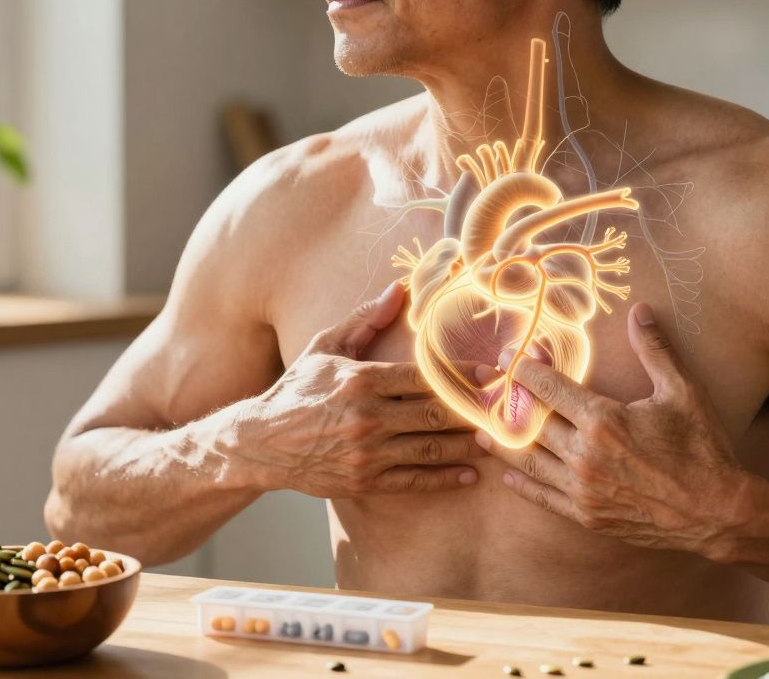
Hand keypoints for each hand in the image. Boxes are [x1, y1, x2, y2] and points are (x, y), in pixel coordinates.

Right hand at [242, 282, 484, 496]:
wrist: (262, 443)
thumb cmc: (298, 389)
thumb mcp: (326, 347)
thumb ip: (365, 319)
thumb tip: (399, 287)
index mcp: (363, 380)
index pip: (426, 377)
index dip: (465, 377)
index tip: (493, 376)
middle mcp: (368, 417)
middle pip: (438, 414)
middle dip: (476, 411)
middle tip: (507, 409)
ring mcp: (367, 453)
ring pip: (432, 449)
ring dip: (469, 446)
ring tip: (498, 441)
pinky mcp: (364, 481)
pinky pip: (414, 480)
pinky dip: (446, 478)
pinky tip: (471, 474)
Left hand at [474, 303, 748, 554]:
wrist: (718, 512)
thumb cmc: (703, 449)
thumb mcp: (682, 392)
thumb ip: (654, 350)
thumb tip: (639, 310)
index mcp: (602, 419)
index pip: (548, 387)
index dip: (523, 369)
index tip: (508, 356)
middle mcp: (584, 454)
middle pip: (529, 422)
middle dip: (504, 402)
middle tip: (483, 389)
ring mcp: (582, 488)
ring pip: (528, 461)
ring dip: (502, 444)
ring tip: (480, 431)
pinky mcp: (587, 514)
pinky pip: (542, 497)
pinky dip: (521, 484)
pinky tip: (507, 474)